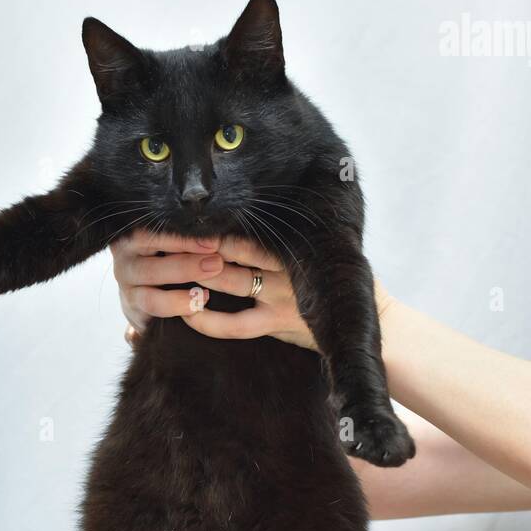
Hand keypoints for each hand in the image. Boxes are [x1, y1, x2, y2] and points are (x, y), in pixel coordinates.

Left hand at [111, 228, 392, 348]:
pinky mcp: (278, 326)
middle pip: (225, 248)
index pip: (240, 226)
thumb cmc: (339, 279)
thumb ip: (287, 231)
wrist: (376, 323)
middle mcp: (282, 265)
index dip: (207, 220)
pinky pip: (235, 326)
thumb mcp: (319, 247)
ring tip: (161, 268)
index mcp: (290, 242)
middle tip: (154, 235)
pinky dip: (207, 320)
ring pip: (226, 281)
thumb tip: (264, 203)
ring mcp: (279, 296)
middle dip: (189, 242)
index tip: (176, 215)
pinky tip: (184, 314)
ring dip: (191, 274)